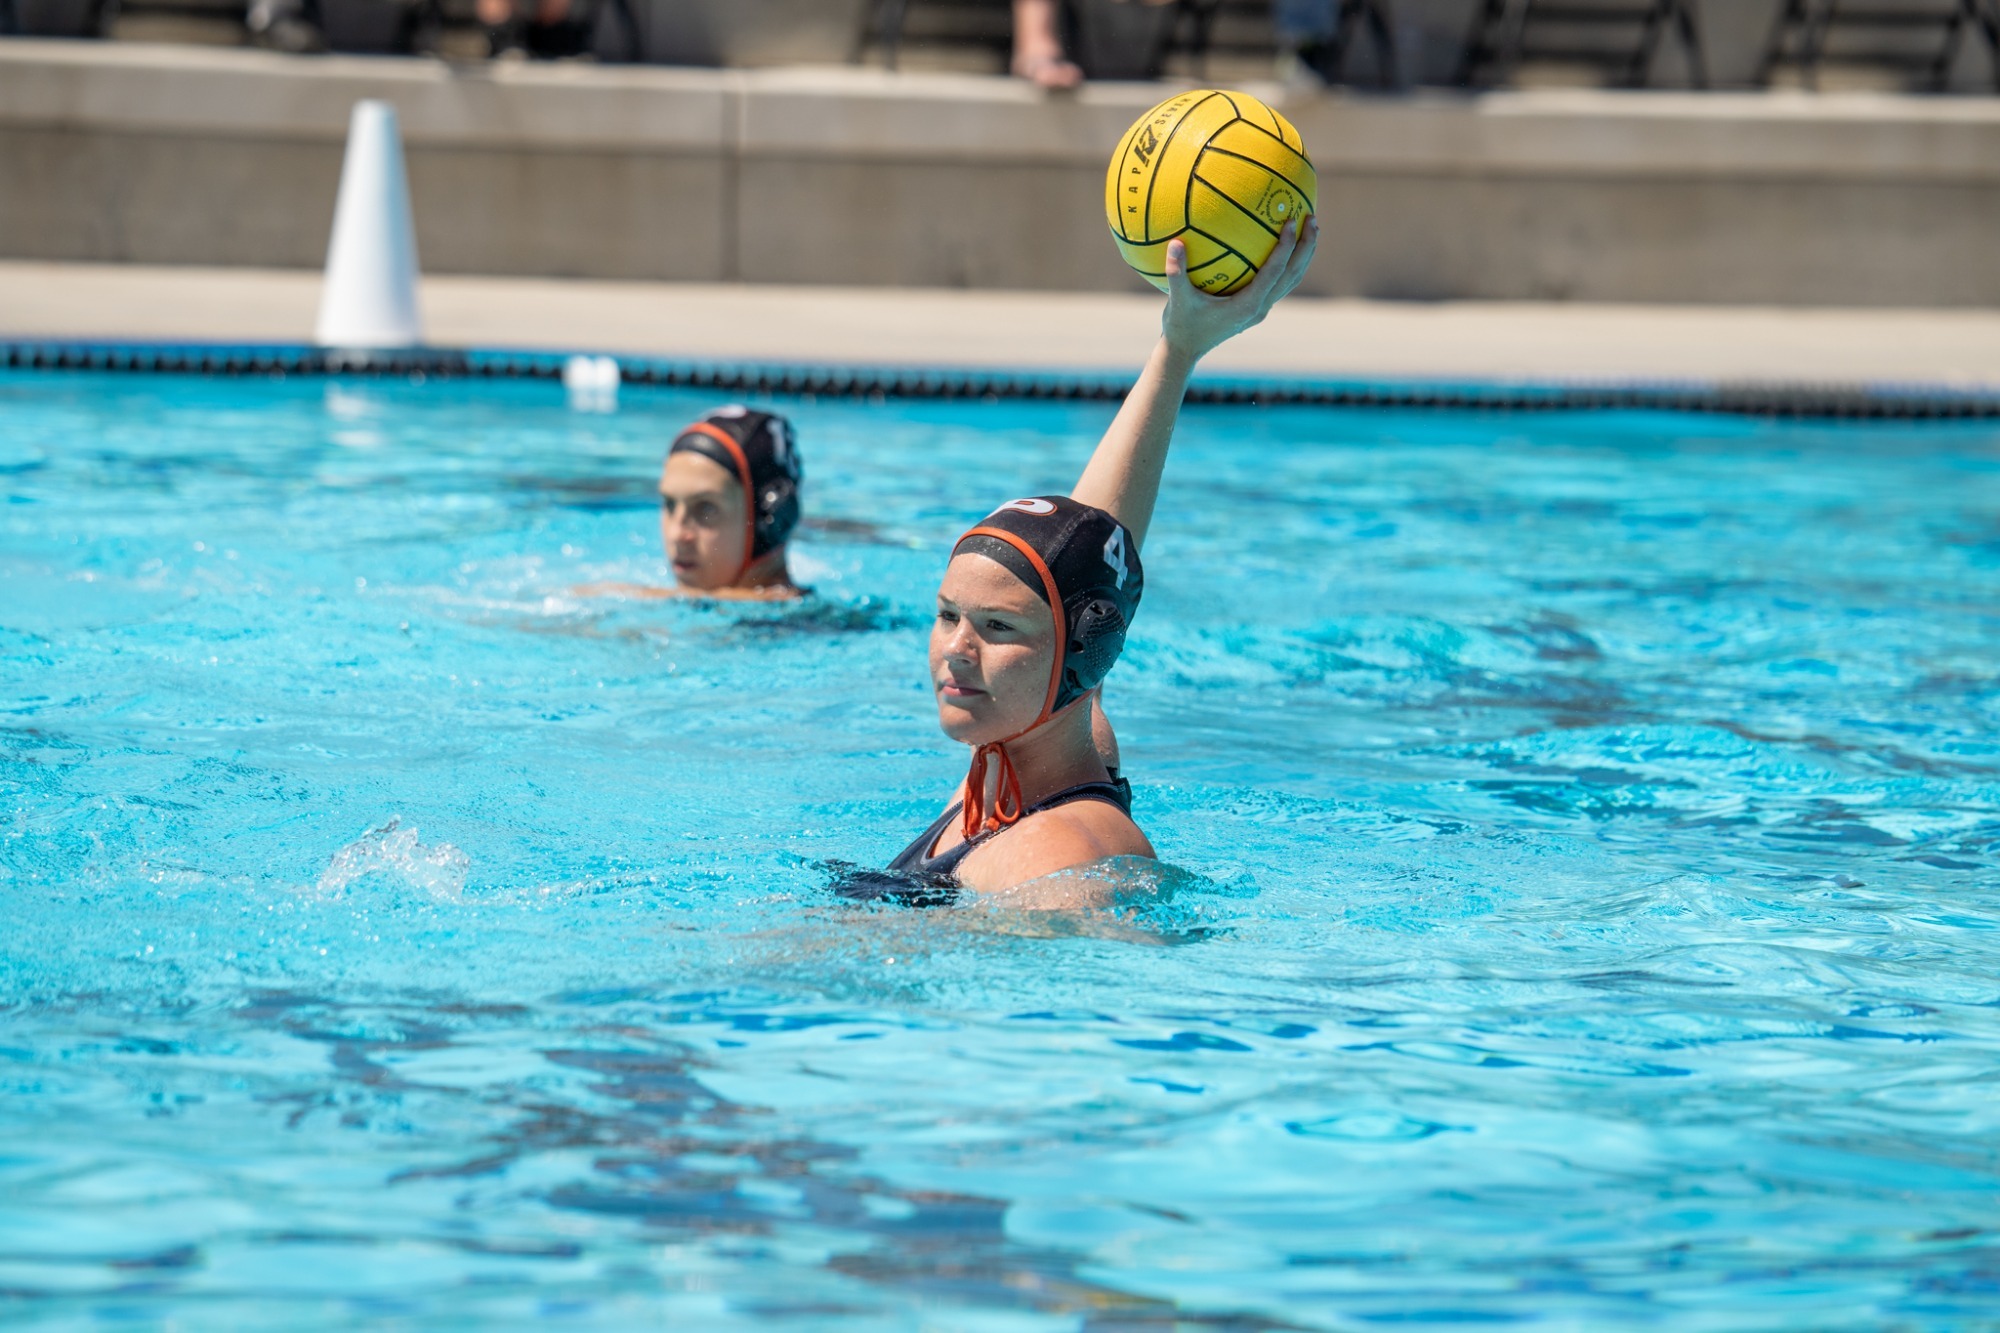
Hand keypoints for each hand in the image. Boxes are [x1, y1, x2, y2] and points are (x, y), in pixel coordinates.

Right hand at [1160, 214, 1318, 366]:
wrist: (1185, 351)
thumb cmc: (1181, 326)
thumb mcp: (1177, 299)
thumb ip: (1176, 272)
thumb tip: (1175, 243)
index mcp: (1248, 305)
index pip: (1275, 271)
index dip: (1286, 245)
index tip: (1291, 220)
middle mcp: (1260, 307)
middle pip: (1293, 274)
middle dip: (1306, 246)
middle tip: (1312, 218)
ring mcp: (1261, 308)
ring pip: (1291, 279)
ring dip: (1302, 255)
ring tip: (1309, 228)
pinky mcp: (1256, 308)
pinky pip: (1279, 282)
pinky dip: (1287, 262)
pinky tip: (1282, 244)